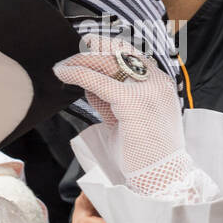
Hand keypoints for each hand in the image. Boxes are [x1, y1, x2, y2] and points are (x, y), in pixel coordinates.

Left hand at [55, 36, 197, 197]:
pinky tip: (63, 73)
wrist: (160, 176)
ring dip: (80, 60)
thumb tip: (88, 84)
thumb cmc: (143, 153)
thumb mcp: (124, 118)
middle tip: (70, 54)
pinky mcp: (132, 101)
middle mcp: (156, 81)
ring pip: (108, 62)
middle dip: (93, 48)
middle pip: (120, 51)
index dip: (107, 47)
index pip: (131, 54)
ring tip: (62, 65)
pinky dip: (77, 74)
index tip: (86, 46)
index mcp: (159, 83)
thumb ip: (109, 100)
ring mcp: (147, 90)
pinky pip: (98, 81)